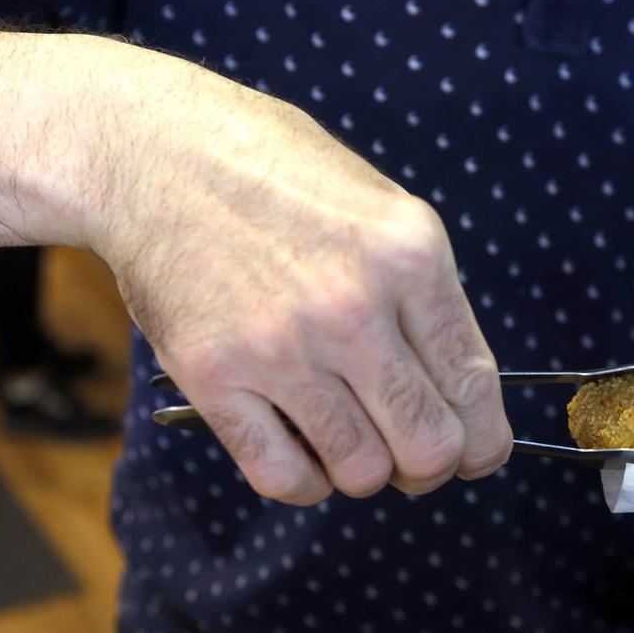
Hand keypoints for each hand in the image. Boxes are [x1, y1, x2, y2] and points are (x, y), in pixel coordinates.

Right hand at [93, 63, 510, 505]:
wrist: (151, 151)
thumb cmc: (271, 171)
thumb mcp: (377, 205)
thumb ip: (421, 294)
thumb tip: (458, 394)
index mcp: (409, 255)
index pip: (474, 386)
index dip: (482, 441)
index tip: (472, 452)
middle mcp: (353, 307)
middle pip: (428, 446)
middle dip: (429, 467)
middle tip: (408, 456)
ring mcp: (280, 347)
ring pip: (360, 472)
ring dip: (361, 470)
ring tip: (344, 436)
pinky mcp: (213, 376)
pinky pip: (284, 477)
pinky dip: (303, 481)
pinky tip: (299, 448)